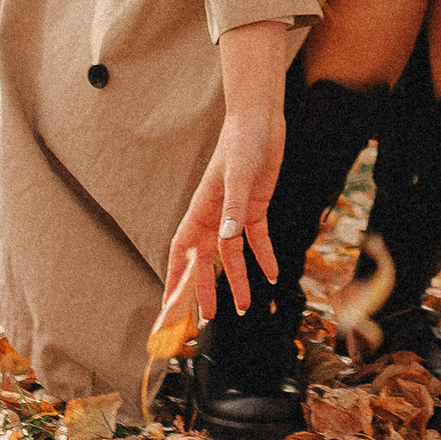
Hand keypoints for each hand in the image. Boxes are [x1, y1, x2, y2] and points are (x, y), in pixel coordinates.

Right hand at [160, 94, 286, 348]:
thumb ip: (233, 206)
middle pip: (205, 261)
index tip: (168, 306)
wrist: (261, 119)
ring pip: (231, 255)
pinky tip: (271, 274)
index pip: (181, 251)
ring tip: (245, 307)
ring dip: (237, 280)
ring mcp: (234, 212)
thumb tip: (225, 237)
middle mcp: (215, 215)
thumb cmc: (242, 141)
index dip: (174, 278)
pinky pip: (257, 239)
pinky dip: (263, 257)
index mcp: (201, 209)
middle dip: (203, 290)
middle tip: (204, 319)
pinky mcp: (255, 207)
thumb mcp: (239, 174)